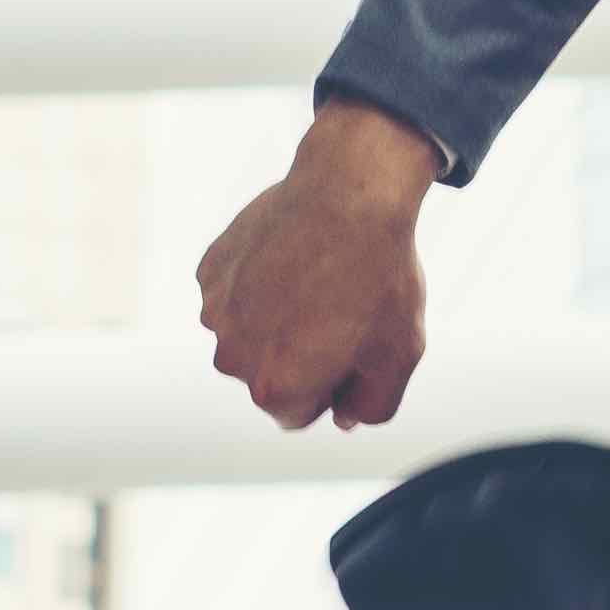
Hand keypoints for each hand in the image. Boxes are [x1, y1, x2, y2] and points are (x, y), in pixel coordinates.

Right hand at [197, 96, 439, 430]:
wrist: (350, 191)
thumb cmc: (380, 277)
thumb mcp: (399, 355)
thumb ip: (372, 406)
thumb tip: (343, 418)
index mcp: (275, 389)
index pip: (299, 413)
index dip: (334, 381)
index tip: (353, 343)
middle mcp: (232, 357)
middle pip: (268, 375)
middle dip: (299, 355)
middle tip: (339, 308)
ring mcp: (215, 310)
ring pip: (249, 333)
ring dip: (276, 318)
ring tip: (317, 279)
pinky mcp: (210, 270)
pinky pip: (236, 292)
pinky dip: (259, 282)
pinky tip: (293, 256)